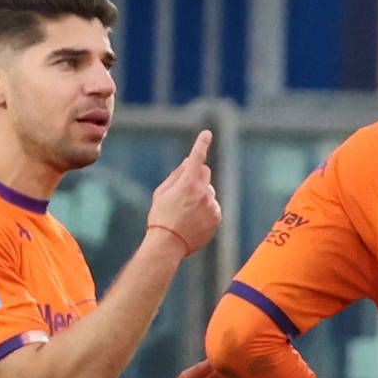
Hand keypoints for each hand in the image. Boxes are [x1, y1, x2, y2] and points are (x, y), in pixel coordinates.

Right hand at [146, 132, 220, 256]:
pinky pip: (213, 206)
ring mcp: (212, 205)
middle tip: (184, 188)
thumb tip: (189, 163)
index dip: (201, 144)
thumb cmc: (160, 216)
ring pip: (209, 191)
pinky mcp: (217, 216)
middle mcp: (203, 192)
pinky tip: (193, 219)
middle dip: (197, 175)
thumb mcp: (162, 192)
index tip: (207, 133)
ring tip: (185, 211)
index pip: (196, 158)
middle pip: (205, 172)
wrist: (169, 243)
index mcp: (188, 183)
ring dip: (200, 195)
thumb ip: (177, 175)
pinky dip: (205, 208)